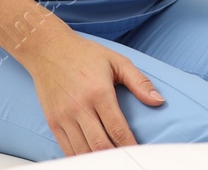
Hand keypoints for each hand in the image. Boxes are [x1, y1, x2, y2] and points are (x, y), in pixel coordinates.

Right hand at [21, 27, 165, 155]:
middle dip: (116, 157)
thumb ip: (139, 82)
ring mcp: (64, 117)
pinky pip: (67, 149)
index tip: (138, 154)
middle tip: (127, 160)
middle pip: (100, 145)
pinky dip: (81, 157)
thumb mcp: (117, 61)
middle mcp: (79, 107)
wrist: (49, 49)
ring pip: (83, 151)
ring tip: (112, 160)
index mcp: (99, 92)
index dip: (130, 146)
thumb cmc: (85, 55)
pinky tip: (93, 158)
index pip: (118, 129)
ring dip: (98, 159)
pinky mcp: (52, 122)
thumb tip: (158, 100)